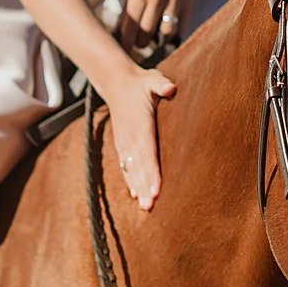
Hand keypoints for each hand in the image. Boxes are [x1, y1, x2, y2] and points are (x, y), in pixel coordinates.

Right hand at [104, 65, 176, 210]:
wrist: (117, 83)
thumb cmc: (141, 83)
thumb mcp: (152, 79)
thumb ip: (161, 84)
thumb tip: (170, 88)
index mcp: (140, 125)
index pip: (147, 152)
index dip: (151, 171)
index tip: (156, 189)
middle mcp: (130, 137)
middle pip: (138, 166)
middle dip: (145, 187)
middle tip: (151, 206)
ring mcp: (124, 142)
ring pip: (132, 169)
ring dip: (138, 188)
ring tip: (145, 207)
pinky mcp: (122, 145)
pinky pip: (126, 166)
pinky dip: (131, 181)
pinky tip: (136, 196)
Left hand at [119, 0, 198, 51]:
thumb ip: (127, 12)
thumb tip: (117, 36)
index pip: (129, 27)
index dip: (126, 44)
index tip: (124, 54)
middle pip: (146, 33)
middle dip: (141, 45)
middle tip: (140, 46)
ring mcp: (173, 1)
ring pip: (165, 33)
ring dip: (159, 42)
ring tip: (155, 42)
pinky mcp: (187, 5)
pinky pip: (181, 29)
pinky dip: (174, 38)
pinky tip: (169, 38)